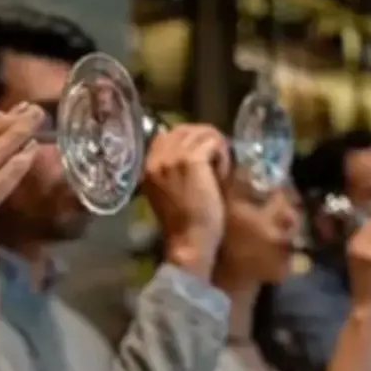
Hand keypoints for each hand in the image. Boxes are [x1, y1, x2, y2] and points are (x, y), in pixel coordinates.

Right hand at [140, 124, 230, 276]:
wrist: (189, 242)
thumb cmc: (184, 225)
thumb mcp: (169, 194)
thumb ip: (173, 172)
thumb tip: (194, 151)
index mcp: (147, 167)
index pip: (167, 135)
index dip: (190, 142)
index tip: (203, 162)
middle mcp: (156, 158)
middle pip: (185, 129)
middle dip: (205, 141)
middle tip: (215, 165)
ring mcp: (173, 157)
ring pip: (202, 133)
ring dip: (216, 149)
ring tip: (219, 173)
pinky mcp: (191, 160)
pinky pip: (213, 142)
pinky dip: (223, 156)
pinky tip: (222, 176)